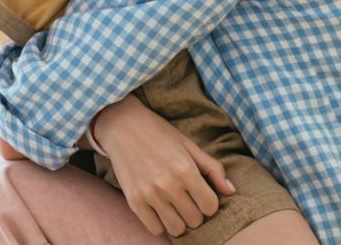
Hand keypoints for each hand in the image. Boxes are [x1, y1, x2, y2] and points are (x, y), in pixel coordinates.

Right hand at [94, 94, 234, 237]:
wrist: (121, 123)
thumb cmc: (157, 132)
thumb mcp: (187, 144)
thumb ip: (212, 167)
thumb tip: (231, 191)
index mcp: (185, 169)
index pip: (210, 206)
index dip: (208, 201)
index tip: (200, 192)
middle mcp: (168, 184)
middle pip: (195, 220)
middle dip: (194, 210)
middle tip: (185, 197)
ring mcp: (149, 194)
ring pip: (177, 229)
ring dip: (178, 219)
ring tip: (173, 203)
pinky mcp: (133, 200)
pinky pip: (155, 229)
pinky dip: (159, 222)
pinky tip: (158, 206)